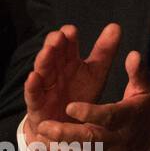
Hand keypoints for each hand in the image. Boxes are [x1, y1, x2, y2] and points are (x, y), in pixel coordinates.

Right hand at [21, 23, 119, 142]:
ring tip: (48, 50)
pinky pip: (33, 94)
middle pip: (53, 55)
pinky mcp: (38, 104)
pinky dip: (32, 86)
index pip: (68, 46)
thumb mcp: (96, 72)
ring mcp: (45, 87)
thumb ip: (105, 51)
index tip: (72, 30)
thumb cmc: (81, 93)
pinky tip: (34, 77)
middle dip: (55, 44)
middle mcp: (55, 71)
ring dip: (44, 60)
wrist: (68, 125)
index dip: (69, 38)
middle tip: (59, 36)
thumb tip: (115, 26)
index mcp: (69, 62)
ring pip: (42, 71)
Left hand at [35, 50, 149, 150]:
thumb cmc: (148, 109)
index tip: (69, 106)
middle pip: (92, 139)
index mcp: (130, 117)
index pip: (109, 116)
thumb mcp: (147, 89)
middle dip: (66, 134)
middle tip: (44, 126)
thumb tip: (133, 54)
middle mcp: (121, 139)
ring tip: (42, 138)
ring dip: (62, 148)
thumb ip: (138, 73)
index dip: (90, 113)